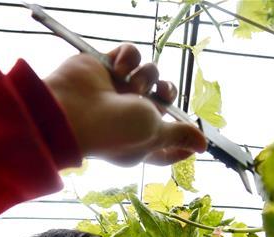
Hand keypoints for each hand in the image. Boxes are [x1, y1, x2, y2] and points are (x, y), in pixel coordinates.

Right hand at [44, 45, 207, 165]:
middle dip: (166, 94)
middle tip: (162, 94)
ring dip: (146, 75)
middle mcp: (129, 115)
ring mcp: (117, 90)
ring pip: (148, 73)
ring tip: (131, 84)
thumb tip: (203, 146)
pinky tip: (119, 69)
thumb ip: (180, 135)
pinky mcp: (106, 67)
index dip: (183, 142)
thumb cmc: (114, 130)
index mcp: (140, 141)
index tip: (198, 140)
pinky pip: (129, 54)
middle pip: (161, 101)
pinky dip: (128, 57)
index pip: (167, 145)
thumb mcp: (155, 134)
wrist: (70, 110)